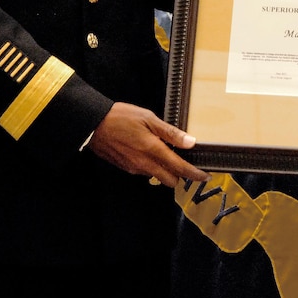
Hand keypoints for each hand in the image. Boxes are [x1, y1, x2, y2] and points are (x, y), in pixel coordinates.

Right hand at [88, 101, 209, 187]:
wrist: (93, 125)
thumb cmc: (121, 117)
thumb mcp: (148, 118)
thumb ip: (170, 132)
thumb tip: (191, 142)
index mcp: (153, 150)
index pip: (180, 168)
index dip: (194, 174)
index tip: (204, 176)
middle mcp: (144, 164)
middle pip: (170, 180)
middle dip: (180, 175)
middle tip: (185, 163)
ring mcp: (134, 168)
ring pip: (157, 176)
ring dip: (164, 170)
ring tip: (165, 153)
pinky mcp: (125, 168)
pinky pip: (144, 172)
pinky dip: (151, 166)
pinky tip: (148, 152)